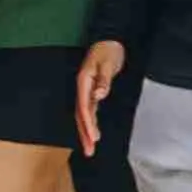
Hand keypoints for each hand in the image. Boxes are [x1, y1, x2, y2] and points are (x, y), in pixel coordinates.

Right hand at [74, 41, 125, 156]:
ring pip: (84, 115)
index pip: (84, 107)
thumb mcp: (108, 63)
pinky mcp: (92, 91)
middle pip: (81, 115)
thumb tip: (99, 95)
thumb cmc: (108, 51)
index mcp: (84, 82)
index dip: (87, 123)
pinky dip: (91, 123)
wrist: (109, 40)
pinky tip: (94, 133)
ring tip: (90, 148)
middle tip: (89, 151)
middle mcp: (83, 88)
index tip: (92, 138)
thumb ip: (103, 80)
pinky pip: (89, 111)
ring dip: (87, 131)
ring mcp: (86, 90)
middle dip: (84, 134)